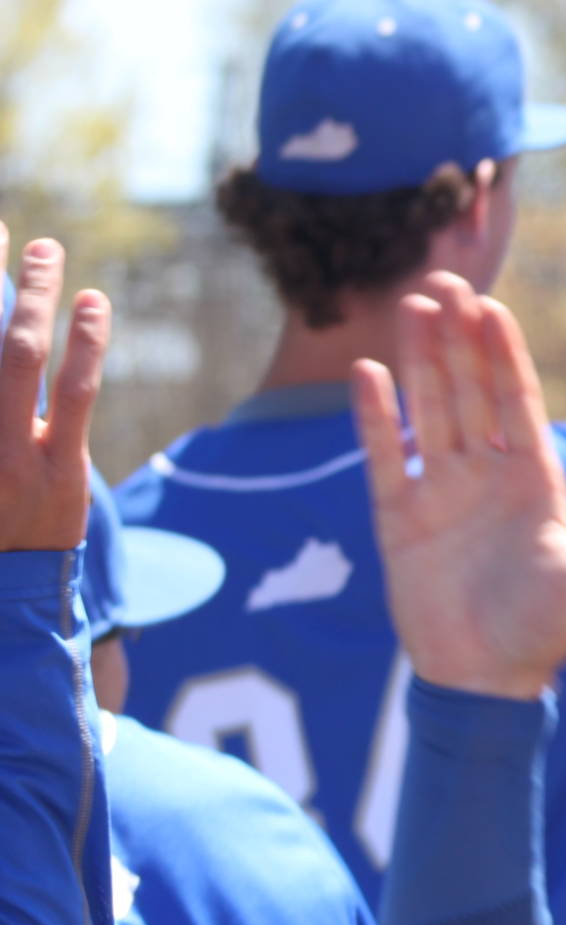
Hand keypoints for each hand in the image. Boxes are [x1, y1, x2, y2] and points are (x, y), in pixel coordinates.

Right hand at [0, 227, 108, 552]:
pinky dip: (86, 345)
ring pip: (16, 357)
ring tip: (46, 250)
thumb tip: (5, 338)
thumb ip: (0, 405)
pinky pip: (73, 395)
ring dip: (34, 296)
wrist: (4, 594)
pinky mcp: (56, 469)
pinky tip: (94, 303)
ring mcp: (5, 454)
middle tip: (0, 229)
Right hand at [354, 273, 565, 699]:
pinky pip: (385, 457)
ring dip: (420, 361)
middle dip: (458, 339)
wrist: (487, 683)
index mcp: (535, 480)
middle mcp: (487, 475)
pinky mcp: (399, 518)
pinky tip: (369, 373)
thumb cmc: (548, 632)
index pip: (517, 400)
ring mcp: (442, 492)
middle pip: (469, 391)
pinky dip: (375, 418)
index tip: (491, 306)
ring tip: (411, 308)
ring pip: (429, 411)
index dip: (503, 353)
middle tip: (443, 284)